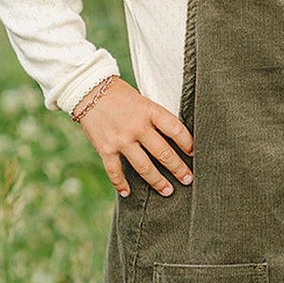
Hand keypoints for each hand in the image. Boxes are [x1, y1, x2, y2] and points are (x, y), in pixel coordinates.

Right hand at [73, 77, 192, 197]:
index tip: (195, 154)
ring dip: (158, 182)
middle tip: (188, 179)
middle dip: (178, 169)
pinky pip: (115, 172)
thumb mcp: (143, 100)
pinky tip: (128, 193)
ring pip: (144, 167)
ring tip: (168, 191)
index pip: (176, 130)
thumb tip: (173, 138)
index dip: (188, 144)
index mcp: (150, 111)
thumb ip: (155, 118)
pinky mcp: (105, 149)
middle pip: (163, 153)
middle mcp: (137, 127)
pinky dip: (121, 184)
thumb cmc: (120, 94)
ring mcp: (121, 140)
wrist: (88, 89)